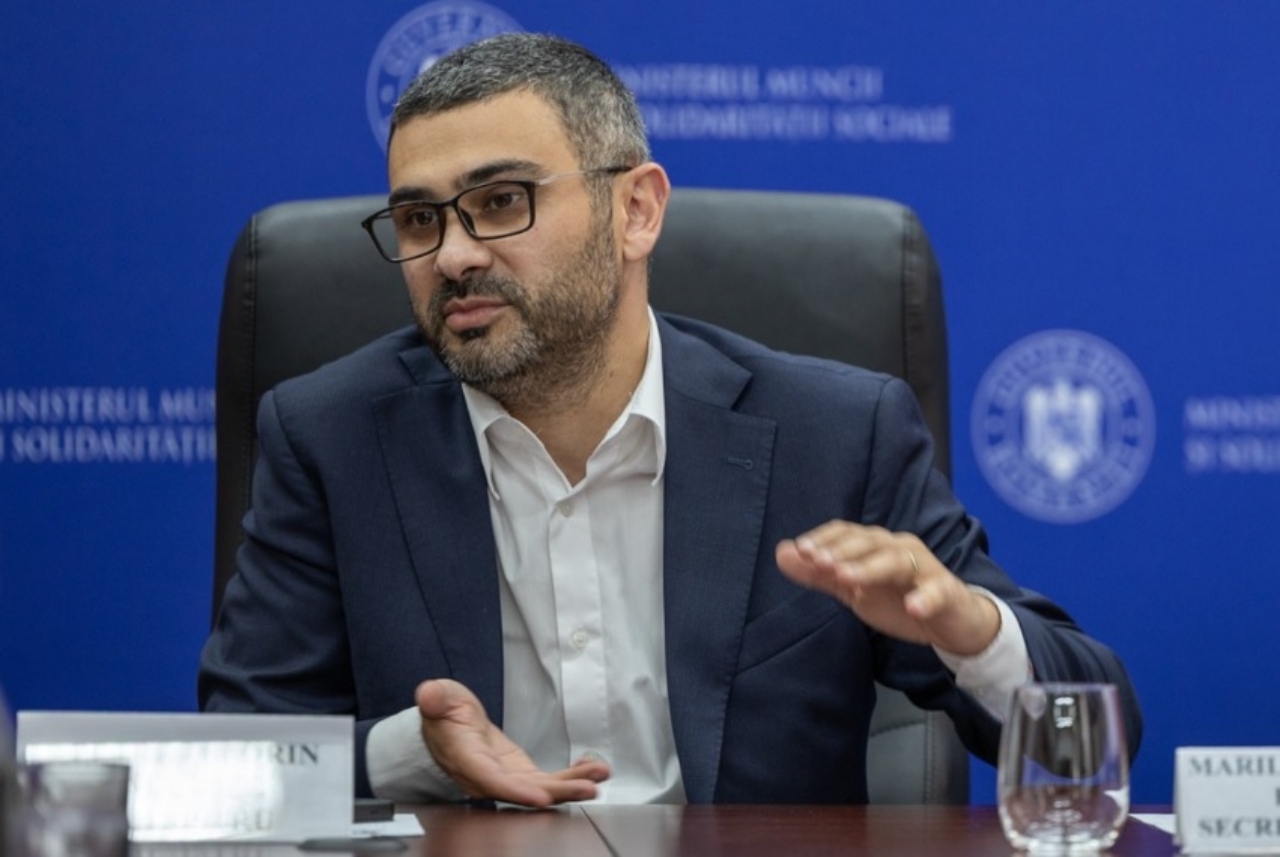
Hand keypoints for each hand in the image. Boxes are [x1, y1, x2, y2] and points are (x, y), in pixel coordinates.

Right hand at [415, 679, 609, 807]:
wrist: (448, 726)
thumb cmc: (444, 712)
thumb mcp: (439, 696)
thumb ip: (436, 698)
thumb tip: (429, 695)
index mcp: (465, 759)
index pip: (491, 780)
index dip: (517, 790)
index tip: (543, 795)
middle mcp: (487, 777)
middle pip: (524, 791)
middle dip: (558, 792)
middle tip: (588, 788)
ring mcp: (506, 778)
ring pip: (541, 789)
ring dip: (572, 786)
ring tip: (599, 777)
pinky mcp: (520, 775)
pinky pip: (547, 781)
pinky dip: (571, 777)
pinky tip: (593, 770)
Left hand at [776, 520, 998, 655]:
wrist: (950, 621)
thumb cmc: (898, 598)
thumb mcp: (853, 589)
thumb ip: (819, 574)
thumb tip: (782, 553)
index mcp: (875, 546)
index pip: (846, 532)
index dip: (824, 539)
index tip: (801, 551)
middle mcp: (898, 548)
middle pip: (869, 542)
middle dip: (842, 552)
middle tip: (819, 563)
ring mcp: (924, 568)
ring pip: (896, 562)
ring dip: (870, 569)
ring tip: (847, 579)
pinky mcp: (946, 592)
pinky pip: (936, 591)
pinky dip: (926, 598)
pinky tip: (913, 608)